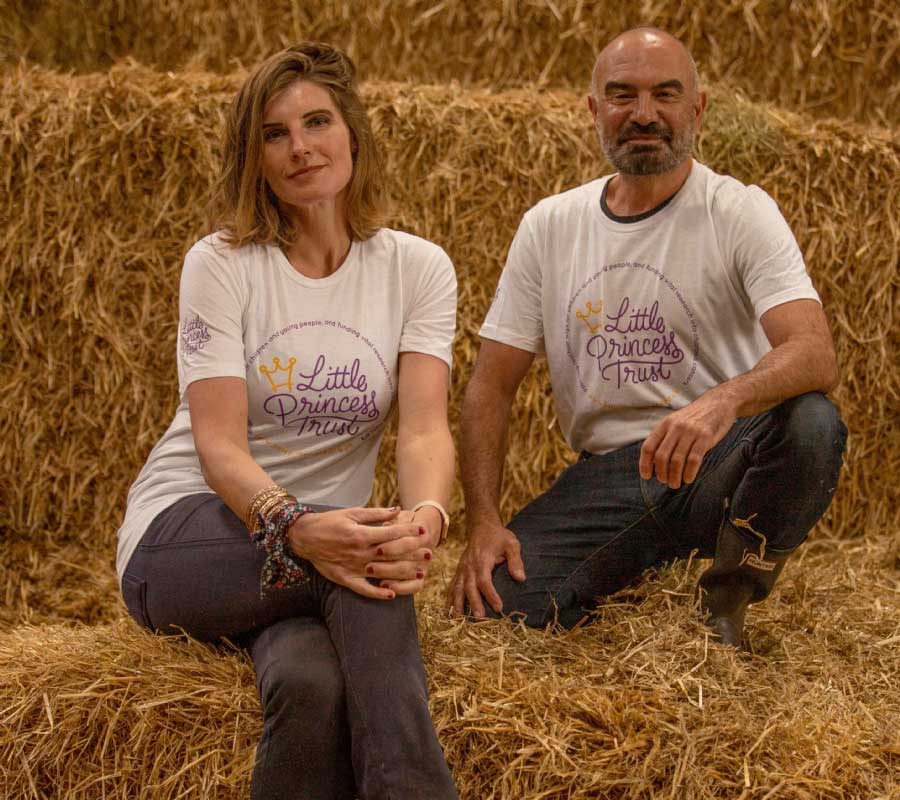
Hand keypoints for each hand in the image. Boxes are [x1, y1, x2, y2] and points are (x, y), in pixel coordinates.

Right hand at [288, 507, 425, 599]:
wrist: (304, 536)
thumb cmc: (330, 521)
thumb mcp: (352, 513)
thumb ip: (375, 514)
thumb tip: (397, 510)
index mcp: (361, 534)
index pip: (390, 534)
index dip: (408, 533)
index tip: (423, 531)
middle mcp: (359, 553)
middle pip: (391, 555)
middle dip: (412, 554)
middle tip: (429, 554)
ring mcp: (352, 567)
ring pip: (382, 573)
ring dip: (402, 574)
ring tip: (419, 574)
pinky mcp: (344, 579)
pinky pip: (363, 589)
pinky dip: (377, 593)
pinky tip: (392, 594)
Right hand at [448, 522, 525, 616]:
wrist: (481, 526)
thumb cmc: (498, 536)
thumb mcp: (511, 544)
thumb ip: (515, 561)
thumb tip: (520, 578)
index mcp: (482, 560)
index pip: (485, 581)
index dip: (491, 595)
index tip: (499, 607)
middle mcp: (469, 566)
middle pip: (469, 587)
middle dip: (474, 604)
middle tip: (480, 619)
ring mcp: (462, 569)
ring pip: (457, 589)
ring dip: (458, 605)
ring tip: (459, 620)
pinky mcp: (459, 571)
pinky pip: (452, 586)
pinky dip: (450, 599)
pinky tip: (450, 612)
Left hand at [639, 390, 737, 488]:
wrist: (719, 403)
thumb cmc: (695, 417)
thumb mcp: (675, 422)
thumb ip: (665, 437)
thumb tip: (654, 461)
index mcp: (664, 424)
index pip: (648, 447)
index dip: (645, 464)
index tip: (647, 476)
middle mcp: (675, 428)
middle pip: (661, 456)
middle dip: (661, 473)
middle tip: (665, 482)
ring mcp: (690, 432)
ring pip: (677, 460)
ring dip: (675, 476)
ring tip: (676, 484)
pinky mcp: (705, 437)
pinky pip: (694, 459)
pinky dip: (689, 472)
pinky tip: (688, 479)